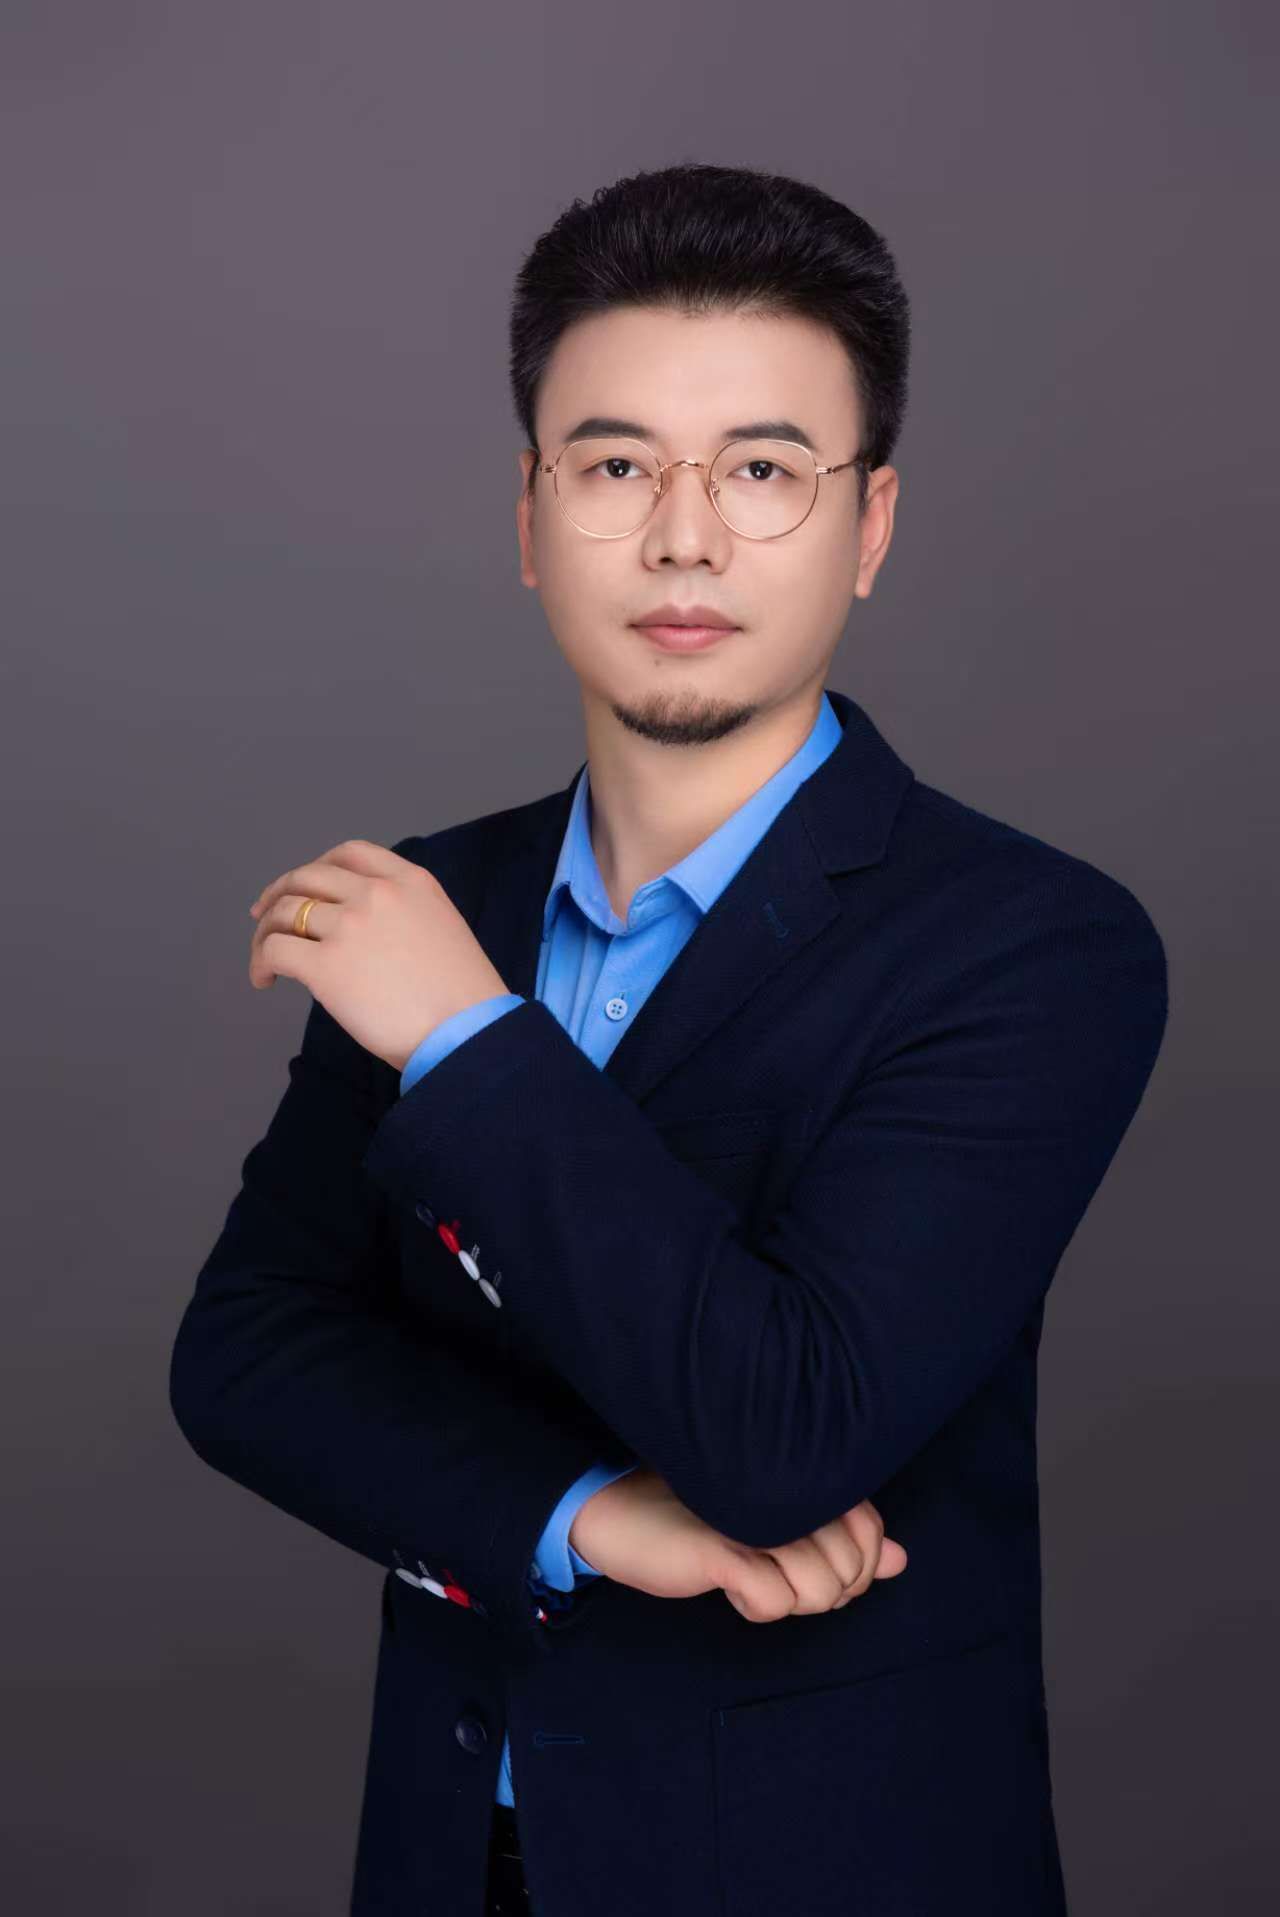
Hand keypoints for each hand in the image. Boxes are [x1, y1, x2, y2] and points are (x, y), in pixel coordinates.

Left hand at [247, 839, 511, 1072]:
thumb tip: (359, 933)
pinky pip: (276, 950)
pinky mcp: (326, 964)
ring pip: (286, 912)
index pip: (350, 853)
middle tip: (264, 916)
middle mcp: (376, 893)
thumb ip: (402, 914)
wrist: (467, 1032)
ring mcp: (348, 925)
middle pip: (308, 876)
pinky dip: (262, 962)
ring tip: (266, 960)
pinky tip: (265, 979)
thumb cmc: (463, 996)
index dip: (317, 867)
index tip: (303, 887)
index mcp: (411, 881)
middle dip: (280, 894)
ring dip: (267, 934)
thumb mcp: (440, 928)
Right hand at [569, 1467, 906, 1619]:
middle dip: (823, 1593)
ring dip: (790, 1601)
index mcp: (806, 1479)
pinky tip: (730, 1586)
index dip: (856, 1570)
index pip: (871, 1535)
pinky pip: (775, 1601)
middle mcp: (789, 1491)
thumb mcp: (777, 1537)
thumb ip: (841, 1546)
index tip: (809, 1570)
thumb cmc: (702, 1521)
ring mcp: (757, 1518)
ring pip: (821, 1592)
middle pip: (851, 1570)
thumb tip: (900, 1559)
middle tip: (776, 1577)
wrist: (619, 1511)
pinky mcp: (724, 1547)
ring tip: (755, 1579)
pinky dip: (756, 1605)